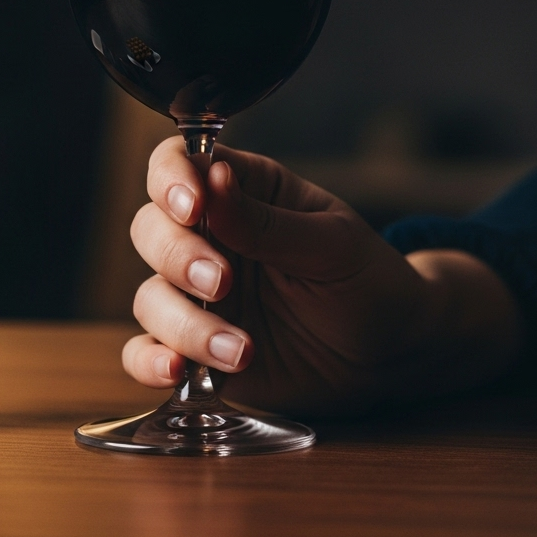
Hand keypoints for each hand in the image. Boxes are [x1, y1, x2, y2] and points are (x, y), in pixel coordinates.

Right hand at [124, 138, 525, 416]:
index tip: (191, 207)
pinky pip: (146, 352)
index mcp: (242, 191)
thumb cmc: (367, 281)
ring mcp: (196, 296)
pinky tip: (177, 373)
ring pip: (150, 296)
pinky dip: (149, 363)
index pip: (179, 163)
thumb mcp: (331, 244)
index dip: (171, 178)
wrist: (391, 354)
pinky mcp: (195, 348)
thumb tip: (211, 178)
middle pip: (151, 229)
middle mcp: (209, 238)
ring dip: (183, 323)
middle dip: (177, 256)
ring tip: (242, 350)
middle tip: (224, 283)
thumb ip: (267, 222)